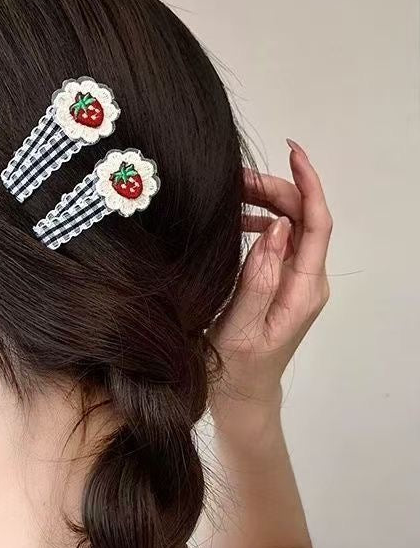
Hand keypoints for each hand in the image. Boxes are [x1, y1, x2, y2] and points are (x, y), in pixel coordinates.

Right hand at [208, 139, 332, 409]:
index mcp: (305, 290)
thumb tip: (278, 229)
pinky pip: (277, 241)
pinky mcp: (280, 283)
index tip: (293, 153)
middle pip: (302, 219)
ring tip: (229, 195)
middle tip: (235, 178)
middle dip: (275, 189)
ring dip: (264, 203)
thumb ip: (259, 279)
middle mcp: (307, 281)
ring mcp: (295, 281)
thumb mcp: (241, 327)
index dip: (308, 185)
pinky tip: (234, 221)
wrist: (240, 394)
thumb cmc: (237, 369)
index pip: (317, 225)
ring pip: (289, 226)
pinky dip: (258, 222)